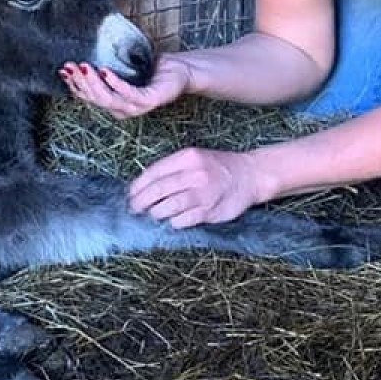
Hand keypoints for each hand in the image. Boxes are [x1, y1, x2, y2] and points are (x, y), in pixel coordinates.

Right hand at [59, 52, 190, 118]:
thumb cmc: (154, 68)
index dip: (75, 85)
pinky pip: (129, 94)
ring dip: (93, 83)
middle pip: (96, 99)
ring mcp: (137, 106)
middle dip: (80, 83)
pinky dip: (115, 84)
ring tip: (84, 67)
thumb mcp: (124, 67)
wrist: (182, 69)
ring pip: (108, 100)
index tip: (63, 69)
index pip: (90, 97)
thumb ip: (106, 68)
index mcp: (116, 103)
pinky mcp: (150, 100)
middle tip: (70, 65)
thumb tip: (85, 58)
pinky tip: (104, 71)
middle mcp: (124, 109)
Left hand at [128, 146, 263, 226]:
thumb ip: (172, 169)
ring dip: (156, 213)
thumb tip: (143, 186)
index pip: (154, 172)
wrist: (249, 174)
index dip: (138, 185)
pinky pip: (185, 219)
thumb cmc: (216, 167)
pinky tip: (173, 221)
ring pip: (169, 206)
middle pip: (159, 190)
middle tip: (135, 209)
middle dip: (142, 201)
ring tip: (153, 215)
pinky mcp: (210, 210)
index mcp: (187, 157)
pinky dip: (175, 222)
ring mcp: (203, 192)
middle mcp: (194, 173)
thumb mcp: (194, 158)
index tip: (130, 194)